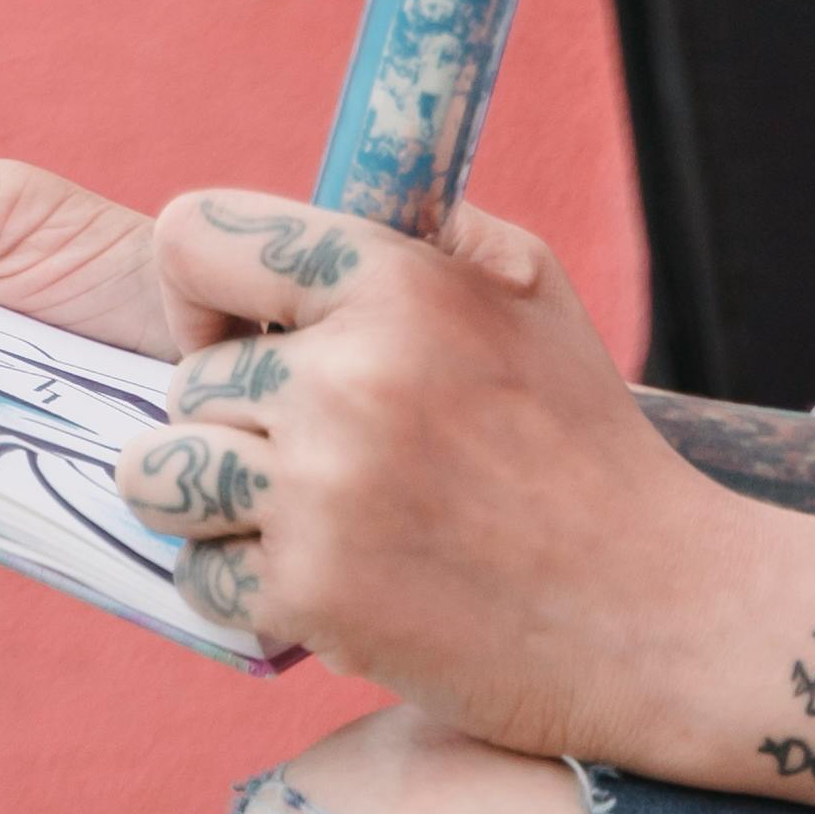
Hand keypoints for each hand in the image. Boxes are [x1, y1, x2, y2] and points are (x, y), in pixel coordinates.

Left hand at [111, 188, 759, 757]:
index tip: (242, 331)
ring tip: (290, 509)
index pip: (195, 235)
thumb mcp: (534, 294)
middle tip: (319, 450)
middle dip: (233, 416)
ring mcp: (323, 492)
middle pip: (186, 380)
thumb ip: (429, 234)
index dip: (203, 287)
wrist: (655, 611)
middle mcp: (349, 380)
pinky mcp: (310, 595)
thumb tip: (338, 202)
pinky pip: (199, 573)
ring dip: (210, 498)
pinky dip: (242, 582)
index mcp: (398, 283)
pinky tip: (322, 577)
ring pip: (159, 475)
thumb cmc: (587, 446)